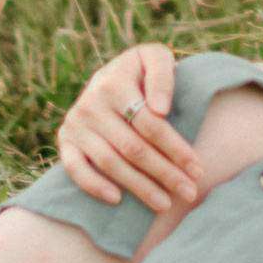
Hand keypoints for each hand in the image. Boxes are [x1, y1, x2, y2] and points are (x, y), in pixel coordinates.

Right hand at [55, 42, 201, 214]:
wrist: (107, 76)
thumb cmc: (141, 72)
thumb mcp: (154, 58)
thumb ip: (162, 76)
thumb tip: (160, 109)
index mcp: (114, 82)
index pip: (150, 124)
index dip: (176, 149)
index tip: (198, 170)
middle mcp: (91, 103)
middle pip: (133, 148)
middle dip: (164, 173)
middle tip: (188, 192)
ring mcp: (75, 124)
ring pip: (109, 162)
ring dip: (139, 187)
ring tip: (165, 204)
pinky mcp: (65, 141)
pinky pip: (74, 169)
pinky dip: (94, 186)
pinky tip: (118, 200)